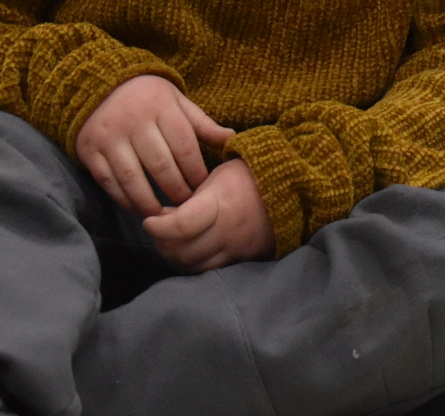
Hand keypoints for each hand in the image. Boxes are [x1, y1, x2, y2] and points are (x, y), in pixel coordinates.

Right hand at [75, 74, 233, 217]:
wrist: (99, 85)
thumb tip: (232, 139)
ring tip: (162, 214)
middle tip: (186, 204)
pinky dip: (123, 199)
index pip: (184, 146)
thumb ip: (202, 123)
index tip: (203, 186)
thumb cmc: (149, 98)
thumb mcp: (177, 102)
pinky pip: (108, 181)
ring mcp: (109, 137)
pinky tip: (136, 208)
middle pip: (160, 165)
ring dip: (149, 201)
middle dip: (176, 190)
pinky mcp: (89, 150)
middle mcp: (134, 122)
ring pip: (132, 177)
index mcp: (161, 107)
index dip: (196, 171)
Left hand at [141, 158, 275, 272]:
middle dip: (163, 244)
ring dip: (177, 257)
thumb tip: (165, 216)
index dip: (159, 227)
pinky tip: (193, 250)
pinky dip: (196, 264)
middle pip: (183, 252)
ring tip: (174, 242)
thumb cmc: (249, 174)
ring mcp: (238, 248)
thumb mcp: (218, 174)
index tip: (150, 220)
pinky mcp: (246, 258)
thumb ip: (192, 197)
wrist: (294, 186)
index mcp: (221, 203)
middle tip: (159, 232)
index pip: (181, 225)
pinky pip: (212, 271)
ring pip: (194, 267)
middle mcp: (229, 230)